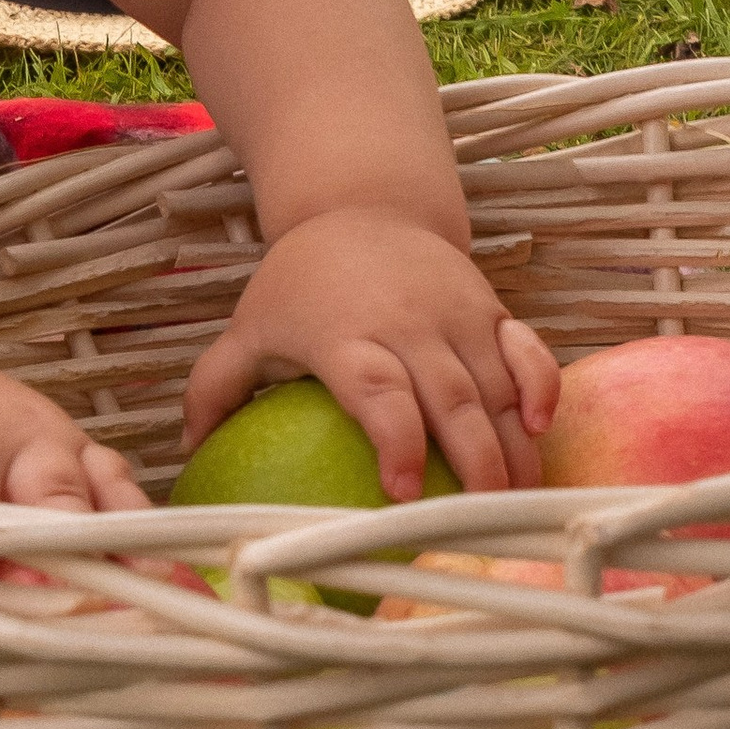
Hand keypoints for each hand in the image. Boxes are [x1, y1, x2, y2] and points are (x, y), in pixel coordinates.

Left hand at [181, 210, 557, 496]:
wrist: (363, 205)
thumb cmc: (300, 284)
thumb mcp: (249, 326)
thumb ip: (215, 389)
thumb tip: (187, 457)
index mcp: (346, 333)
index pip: (377, 389)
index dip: (395, 439)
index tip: (402, 492)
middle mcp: (408, 323)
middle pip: (450, 397)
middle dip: (474, 463)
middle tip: (481, 523)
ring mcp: (456, 314)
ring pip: (496, 385)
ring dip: (513, 447)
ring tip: (517, 504)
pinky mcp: (490, 308)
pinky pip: (527, 350)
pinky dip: (542, 386)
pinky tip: (542, 430)